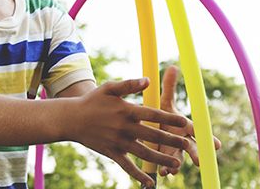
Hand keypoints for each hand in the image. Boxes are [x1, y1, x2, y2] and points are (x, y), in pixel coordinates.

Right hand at [65, 77, 190, 187]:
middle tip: (187, 144)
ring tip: (177, 164)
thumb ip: (129, 85)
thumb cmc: (93, 101)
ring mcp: (118, 142)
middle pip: (153, 136)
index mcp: (126, 110)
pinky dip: (138, 176)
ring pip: (144, 153)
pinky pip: (127, 167)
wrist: (72, 119)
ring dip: (161, 160)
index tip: (185, 122)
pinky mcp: (112, 153)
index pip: (153, 115)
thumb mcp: (110, 88)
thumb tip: (148, 80)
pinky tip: (150, 183)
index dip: (170, 118)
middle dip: (172, 141)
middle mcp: (124, 128)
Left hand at [156, 66, 221, 175]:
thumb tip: (173, 67)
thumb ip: (169, 86)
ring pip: (178, 158)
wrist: (148, 125)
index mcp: (184, 125)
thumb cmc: (161, 113)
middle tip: (200, 162)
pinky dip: (164, 169)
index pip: (198, 130)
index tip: (217, 146)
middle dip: (196, 154)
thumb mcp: (164, 101)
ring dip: (176, 164)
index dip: (209, 139)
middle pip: (192, 147)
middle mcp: (182, 139)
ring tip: (173, 171)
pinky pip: (165, 165)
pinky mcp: (163, 157)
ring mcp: (173, 149)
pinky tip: (162, 174)